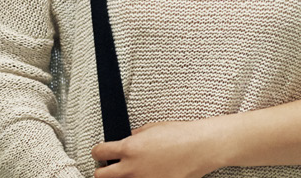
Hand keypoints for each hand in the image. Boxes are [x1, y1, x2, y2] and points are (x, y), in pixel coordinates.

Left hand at [91, 120, 222, 177]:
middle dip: (103, 171)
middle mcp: (132, 167)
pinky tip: (151, 174)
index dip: (98, 151)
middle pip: (101, 176)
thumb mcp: (154, 127)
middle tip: (110, 167)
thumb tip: (127, 140)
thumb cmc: (182, 134)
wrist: (202, 147)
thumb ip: (136, 136)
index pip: (99, 152)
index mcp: (130, 148)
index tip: (101, 152)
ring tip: (134, 170)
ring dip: (123, 177)